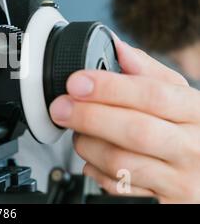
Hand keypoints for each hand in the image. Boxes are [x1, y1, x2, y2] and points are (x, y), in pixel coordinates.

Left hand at [49, 37, 199, 202]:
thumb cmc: (190, 132)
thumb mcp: (179, 98)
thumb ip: (147, 73)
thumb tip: (116, 46)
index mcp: (196, 112)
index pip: (153, 95)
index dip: (109, 87)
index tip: (77, 81)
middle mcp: (192, 148)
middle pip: (134, 130)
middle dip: (89, 116)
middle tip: (61, 107)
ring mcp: (179, 181)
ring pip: (120, 162)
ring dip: (87, 144)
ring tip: (79, 132)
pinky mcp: (162, 203)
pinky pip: (117, 188)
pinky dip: (95, 170)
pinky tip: (94, 158)